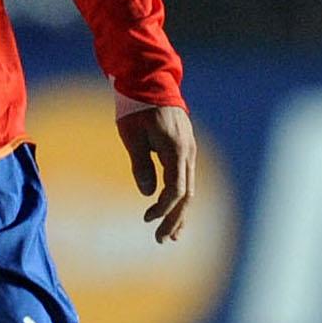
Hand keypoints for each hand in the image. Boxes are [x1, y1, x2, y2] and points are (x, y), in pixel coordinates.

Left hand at [117, 105, 195, 243]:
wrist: (150, 82)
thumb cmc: (135, 108)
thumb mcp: (132, 136)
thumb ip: (141, 165)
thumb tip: (146, 193)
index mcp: (175, 150)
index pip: (176, 189)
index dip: (163, 208)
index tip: (147, 219)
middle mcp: (188, 153)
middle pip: (187, 195)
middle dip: (175, 220)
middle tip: (161, 240)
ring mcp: (189, 151)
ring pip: (190, 189)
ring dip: (180, 213)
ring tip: (172, 236)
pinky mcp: (185, 150)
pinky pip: (187, 179)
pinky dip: (181, 198)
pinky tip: (174, 212)